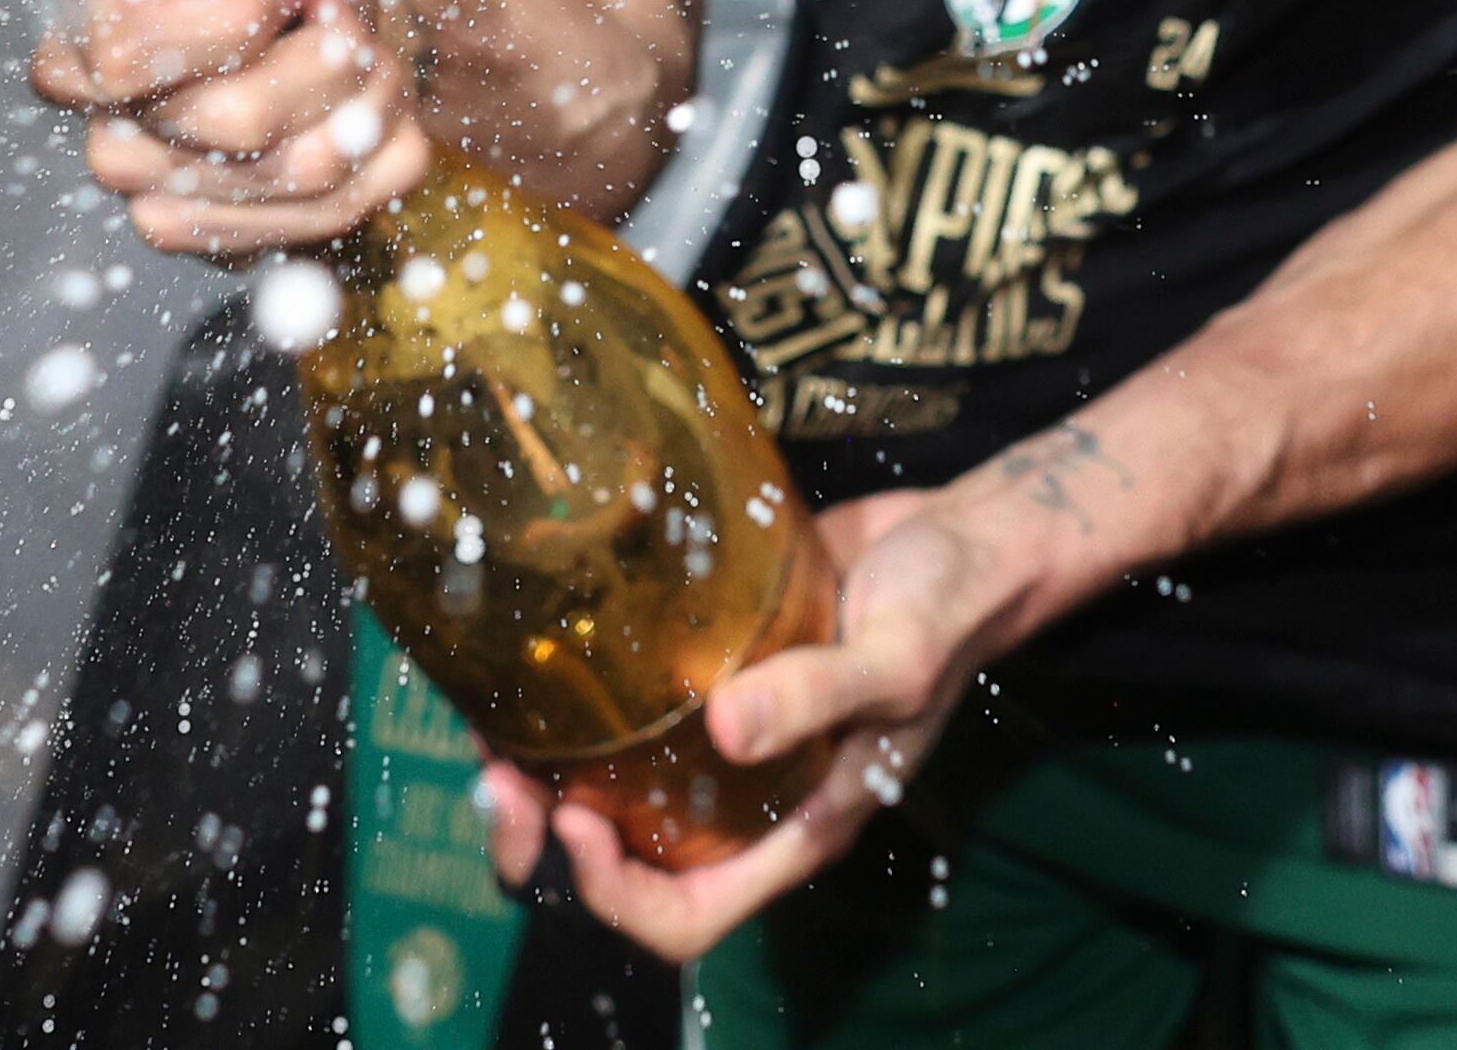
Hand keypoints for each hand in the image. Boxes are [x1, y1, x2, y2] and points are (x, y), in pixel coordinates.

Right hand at [28, 0, 427, 254]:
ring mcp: (162, 192)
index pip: (128, 58)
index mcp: (87, 20)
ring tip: (375, 48)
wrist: (347, 9)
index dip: (231, 26)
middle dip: (324, 61)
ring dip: (368, 101)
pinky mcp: (225, 239)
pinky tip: (383, 108)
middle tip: (348, 9)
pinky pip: (326, 225)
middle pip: (226, 128)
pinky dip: (386, 157)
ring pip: (291, 177)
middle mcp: (108, 118)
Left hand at [475, 491, 990, 959]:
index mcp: (794, 825)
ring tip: (495, 717)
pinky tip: (540, 651)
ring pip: (613, 785)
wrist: (962, 540)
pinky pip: (627, 710)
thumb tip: (724, 730)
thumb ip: (815, 694)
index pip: (689, 915)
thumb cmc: (946, 610)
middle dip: (547, 833)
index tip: (574, 820)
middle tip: (497, 773)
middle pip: (628, 860)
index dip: (618, 894)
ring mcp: (724, 736)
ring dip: (543, 765)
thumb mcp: (895, 659)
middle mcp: (748, 796)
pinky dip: (574, 701)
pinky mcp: (708, 672)